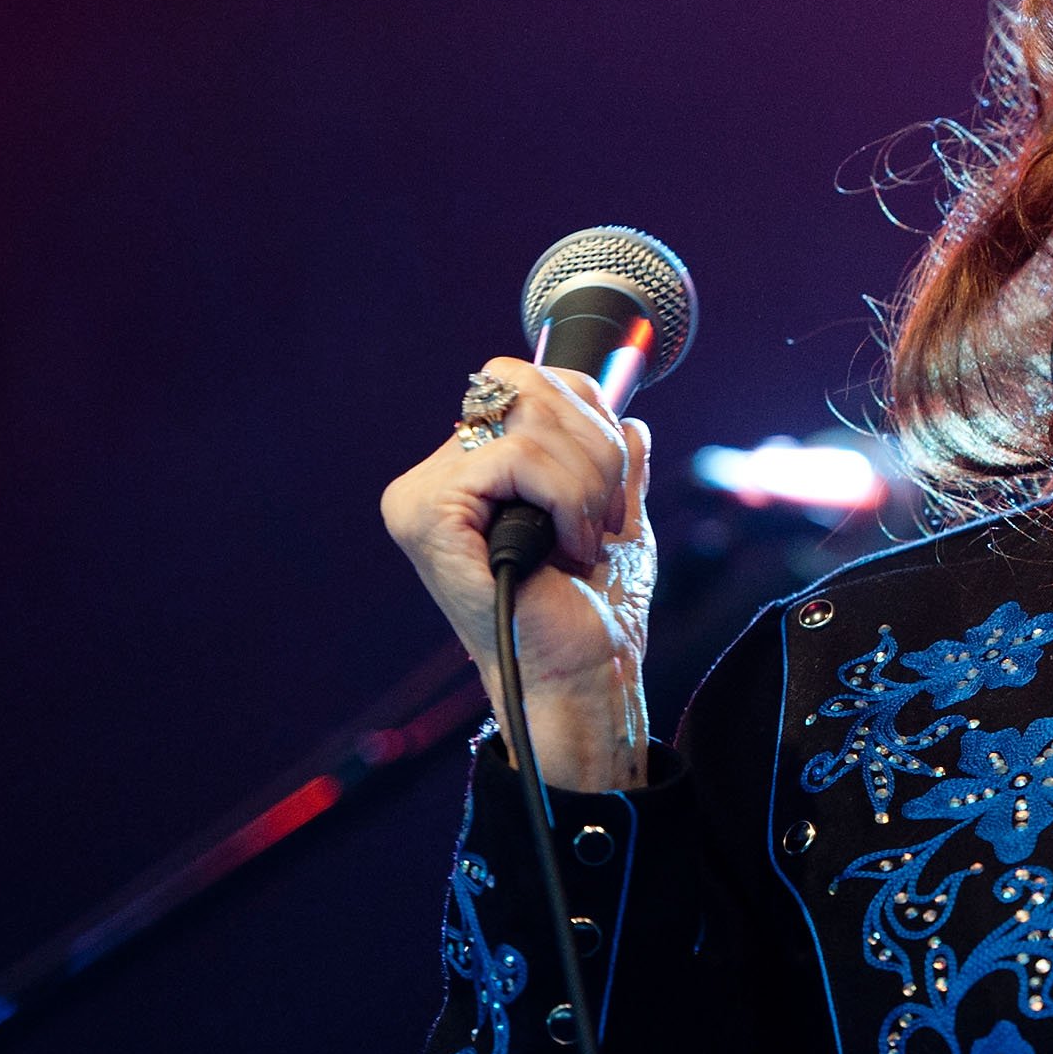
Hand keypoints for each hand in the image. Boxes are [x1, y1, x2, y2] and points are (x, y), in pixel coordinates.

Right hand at [381, 358, 655, 791]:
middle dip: (593, 445)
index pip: (525, 380)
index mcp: (464, 473)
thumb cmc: (592, 610)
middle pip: (526, 385)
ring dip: (586, 480)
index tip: (608, 488)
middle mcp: (431, 479)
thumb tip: (631, 418)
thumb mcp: (612, 515)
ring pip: (527, 418)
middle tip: (601, 515)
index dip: (589, 416)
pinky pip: (515, 456)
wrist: (584, 673)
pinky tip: (565, 545)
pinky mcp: (428, 516)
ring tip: (584, 535)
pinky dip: (564, 496)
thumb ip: (614, 463)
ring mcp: (421, 497)